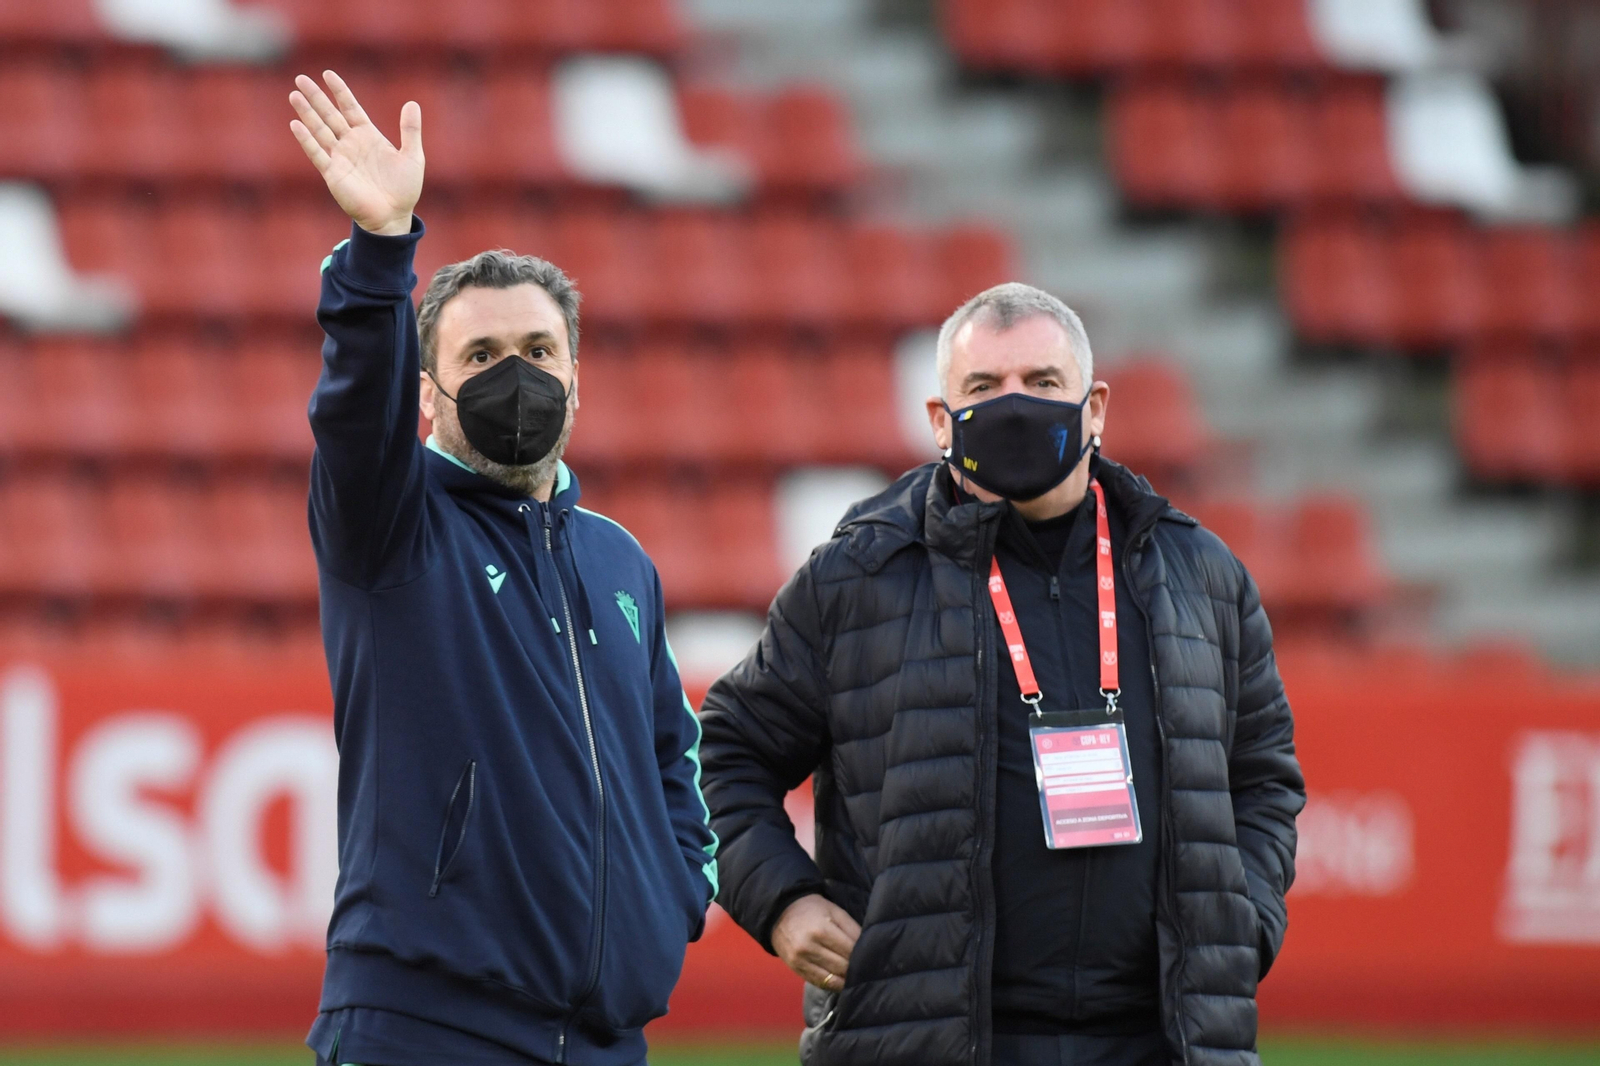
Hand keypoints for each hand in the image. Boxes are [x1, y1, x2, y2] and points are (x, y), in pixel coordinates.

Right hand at [289, 70, 422, 236]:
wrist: (393, 216)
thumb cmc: (404, 188)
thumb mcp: (412, 156)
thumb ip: (410, 130)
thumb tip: (412, 103)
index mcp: (368, 135)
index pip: (350, 107)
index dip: (340, 91)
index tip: (327, 74)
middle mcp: (351, 143)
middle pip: (330, 114)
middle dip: (316, 97)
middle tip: (301, 78)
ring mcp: (340, 157)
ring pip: (320, 129)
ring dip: (307, 113)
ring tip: (294, 95)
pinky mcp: (333, 173)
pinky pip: (317, 153)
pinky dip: (306, 139)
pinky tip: (296, 124)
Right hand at [772, 894, 859, 991]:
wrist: (779, 913)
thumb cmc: (812, 909)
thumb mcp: (834, 911)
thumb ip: (852, 929)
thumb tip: (867, 947)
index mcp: (821, 930)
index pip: (849, 951)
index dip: (862, 954)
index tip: (870, 955)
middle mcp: (809, 948)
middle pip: (842, 967)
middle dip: (855, 967)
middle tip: (864, 965)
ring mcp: (801, 961)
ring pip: (832, 979)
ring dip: (845, 978)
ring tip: (854, 974)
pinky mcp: (796, 969)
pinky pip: (819, 983)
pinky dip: (833, 984)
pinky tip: (841, 979)